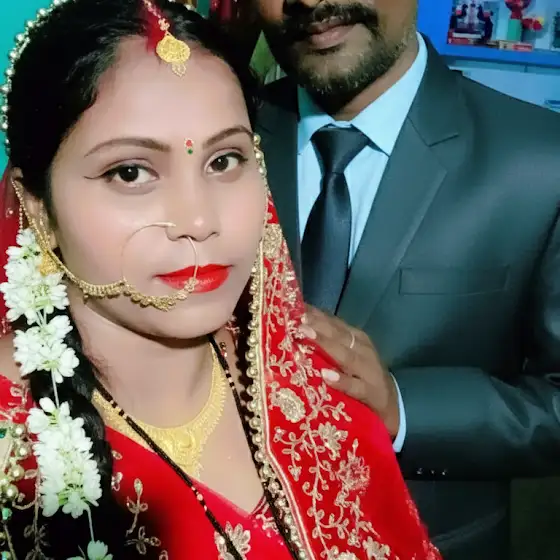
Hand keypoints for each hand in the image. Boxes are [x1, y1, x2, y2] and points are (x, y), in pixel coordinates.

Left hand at [299, 305, 399, 437]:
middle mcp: (362, 349)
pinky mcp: (370, 392)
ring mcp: (368, 371)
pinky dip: (341, 380)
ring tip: (306, 335)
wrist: (391, 403)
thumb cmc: (361, 375)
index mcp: (356, 338)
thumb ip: (328, 343)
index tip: (294, 306)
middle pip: (338, 334)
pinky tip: (326, 375)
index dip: (315, 314)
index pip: (333, 322)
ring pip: (346, 356)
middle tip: (297, 319)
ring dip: (325, 344)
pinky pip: (354, 386)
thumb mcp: (348, 355)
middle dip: (317, 325)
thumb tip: (298, 327)